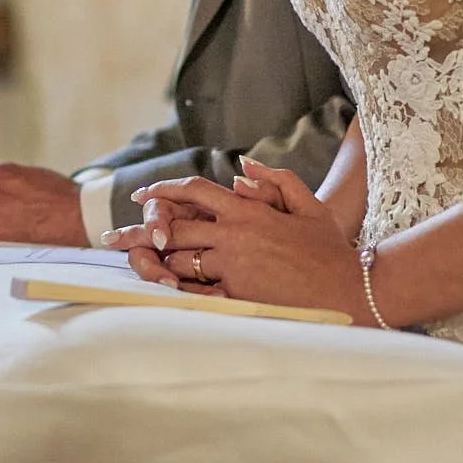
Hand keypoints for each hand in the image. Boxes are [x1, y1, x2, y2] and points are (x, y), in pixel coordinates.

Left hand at [104, 159, 366, 318]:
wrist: (350, 291)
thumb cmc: (331, 251)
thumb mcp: (309, 207)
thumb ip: (276, 181)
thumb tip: (242, 167)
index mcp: (247, 212)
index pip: (194, 193)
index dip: (163, 192)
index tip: (141, 196)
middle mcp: (234, 236)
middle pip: (173, 228)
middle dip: (140, 232)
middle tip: (112, 238)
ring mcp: (233, 267)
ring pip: (178, 260)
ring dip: (154, 262)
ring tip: (129, 264)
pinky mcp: (236, 296)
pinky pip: (195, 290)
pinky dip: (174, 289)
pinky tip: (155, 290)